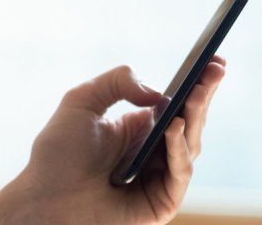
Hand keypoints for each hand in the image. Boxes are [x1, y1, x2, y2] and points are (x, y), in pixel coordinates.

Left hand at [22, 60, 225, 223]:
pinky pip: (178, 173)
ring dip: (195, 116)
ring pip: (190, 145)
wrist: (45, 197)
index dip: (196, 82)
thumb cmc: (58, 152)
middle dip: (203, 94)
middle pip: (189, 121)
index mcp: (138, 128)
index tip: (213, 58)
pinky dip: (178, 148)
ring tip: (195, 92)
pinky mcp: (161, 202)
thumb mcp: (81, 101)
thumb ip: (116, 83)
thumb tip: (156, 93)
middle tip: (216, 68)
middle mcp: (153, 151)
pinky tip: (172, 126)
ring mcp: (159, 177)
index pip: (174, 103)